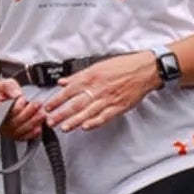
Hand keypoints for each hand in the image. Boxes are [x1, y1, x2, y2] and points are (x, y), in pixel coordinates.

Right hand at [0, 74, 51, 138]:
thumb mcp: (4, 84)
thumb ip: (10, 87)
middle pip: (13, 122)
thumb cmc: (1, 92)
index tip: (23, 99)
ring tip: (41, 113)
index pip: (3, 112)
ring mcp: (5, 130)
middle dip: (28, 113)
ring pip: (19, 131)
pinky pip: (23, 137)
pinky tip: (39, 126)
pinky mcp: (13, 135)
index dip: (15, 107)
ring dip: (32, 123)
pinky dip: (32, 133)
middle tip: (38, 105)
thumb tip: (18, 95)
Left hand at [36, 51, 164, 132]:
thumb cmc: (123, 66)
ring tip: (64, 127)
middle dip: (61, 114)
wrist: (145, 70)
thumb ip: (78, 76)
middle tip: (51, 121)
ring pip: (88, 112)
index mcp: (91, 77)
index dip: (56, 100)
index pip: (69, 91)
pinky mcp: (119, 107)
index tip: (48, 107)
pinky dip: (95, 123)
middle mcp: (98, 89)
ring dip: (74, 121)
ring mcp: (108, 99)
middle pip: (76, 104)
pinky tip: (86, 127)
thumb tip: (63, 81)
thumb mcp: (97, 65)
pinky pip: (104, 116)